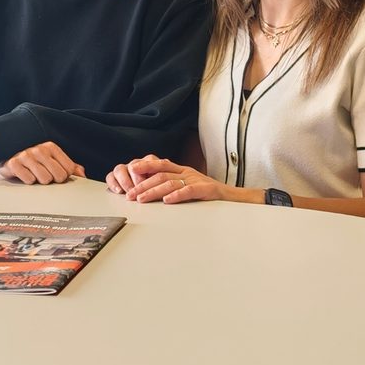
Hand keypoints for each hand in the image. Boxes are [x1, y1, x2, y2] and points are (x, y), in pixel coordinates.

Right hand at [0, 141, 83, 184]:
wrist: (8, 160)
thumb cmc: (33, 163)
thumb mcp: (52, 162)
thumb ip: (70, 167)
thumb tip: (83, 175)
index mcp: (51, 147)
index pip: (69, 169)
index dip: (63, 176)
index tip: (55, 174)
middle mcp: (39, 149)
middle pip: (59, 176)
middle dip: (52, 180)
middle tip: (43, 176)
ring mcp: (26, 155)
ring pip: (45, 179)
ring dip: (39, 182)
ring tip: (33, 175)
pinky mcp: (14, 164)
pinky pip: (29, 181)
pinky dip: (27, 182)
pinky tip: (24, 175)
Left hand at [109, 155, 232, 204]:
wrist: (234, 197)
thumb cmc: (209, 193)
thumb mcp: (188, 185)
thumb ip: (172, 184)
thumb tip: (151, 190)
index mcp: (182, 170)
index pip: (160, 164)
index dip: (145, 166)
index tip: (130, 170)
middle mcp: (187, 172)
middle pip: (161, 175)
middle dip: (143, 184)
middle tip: (131, 195)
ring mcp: (197, 180)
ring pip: (171, 183)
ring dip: (153, 191)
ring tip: (142, 199)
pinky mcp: (206, 190)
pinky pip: (189, 191)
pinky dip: (177, 195)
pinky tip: (167, 200)